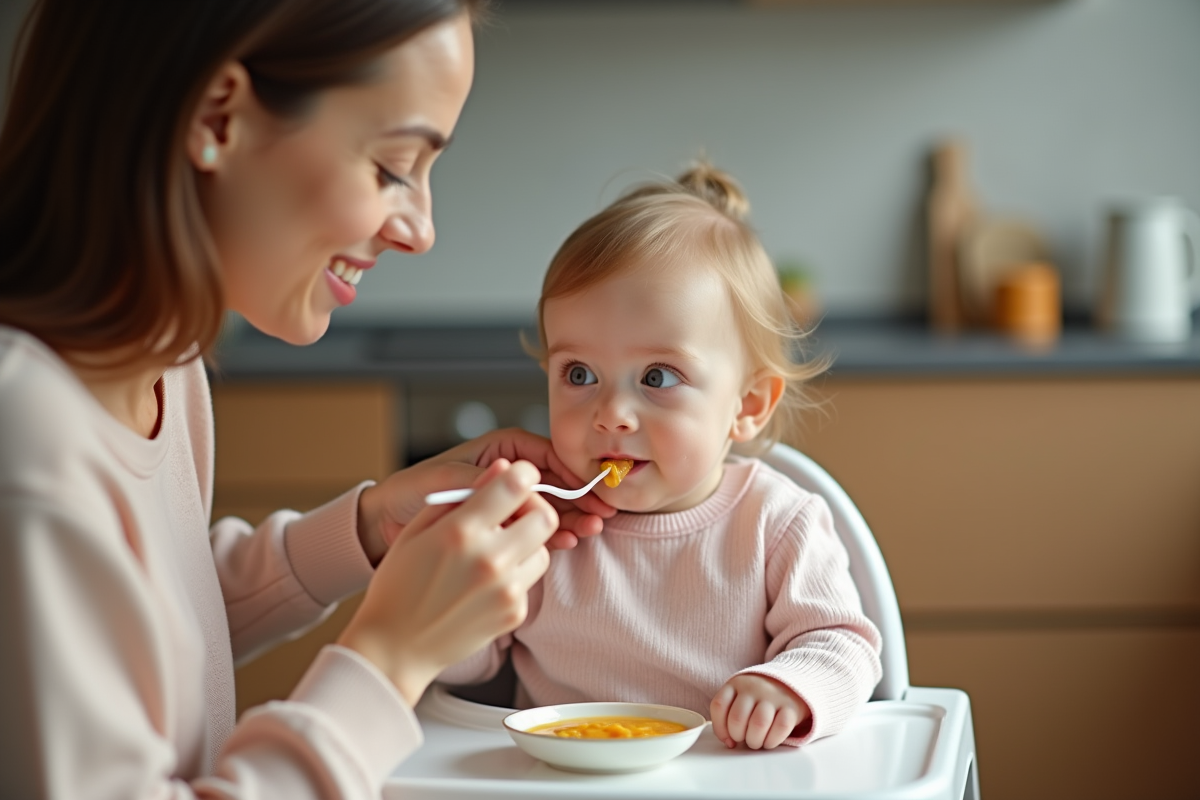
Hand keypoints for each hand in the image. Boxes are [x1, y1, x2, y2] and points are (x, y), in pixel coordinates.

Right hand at [339, 459, 555, 704]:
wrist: (394, 647)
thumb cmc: (399, 585)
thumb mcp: (417, 530)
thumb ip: (461, 495)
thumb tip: (502, 469)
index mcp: (461, 531)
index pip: (517, 485)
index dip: (522, 475)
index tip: (516, 480)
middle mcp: (490, 559)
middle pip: (544, 516)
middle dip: (531, 510)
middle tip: (511, 517)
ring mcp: (506, 589)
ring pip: (543, 549)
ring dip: (526, 544)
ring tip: (494, 553)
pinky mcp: (515, 613)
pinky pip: (530, 580)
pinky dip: (515, 576)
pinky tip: (485, 584)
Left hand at [356, 428, 615, 561]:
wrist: (385, 525)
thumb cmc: (410, 490)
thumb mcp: (444, 479)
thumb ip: (480, 480)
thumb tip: (514, 477)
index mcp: (500, 452)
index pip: (546, 455)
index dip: (571, 470)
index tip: (590, 485)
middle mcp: (508, 475)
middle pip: (556, 482)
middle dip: (579, 497)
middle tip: (601, 512)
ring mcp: (508, 503)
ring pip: (549, 508)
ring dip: (571, 518)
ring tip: (591, 529)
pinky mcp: (503, 527)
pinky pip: (533, 530)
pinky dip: (551, 537)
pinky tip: (568, 542)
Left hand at [710, 674, 811, 749]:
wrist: (789, 685)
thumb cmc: (758, 698)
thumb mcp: (739, 698)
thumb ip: (728, 716)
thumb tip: (729, 742)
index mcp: (736, 684)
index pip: (719, 705)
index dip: (720, 728)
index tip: (728, 739)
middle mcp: (753, 687)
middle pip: (737, 718)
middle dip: (738, 736)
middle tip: (744, 739)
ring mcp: (773, 696)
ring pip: (758, 724)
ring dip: (754, 741)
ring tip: (756, 742)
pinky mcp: (791, 707)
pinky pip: (780, 728)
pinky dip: (772, 741)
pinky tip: (770, 741)